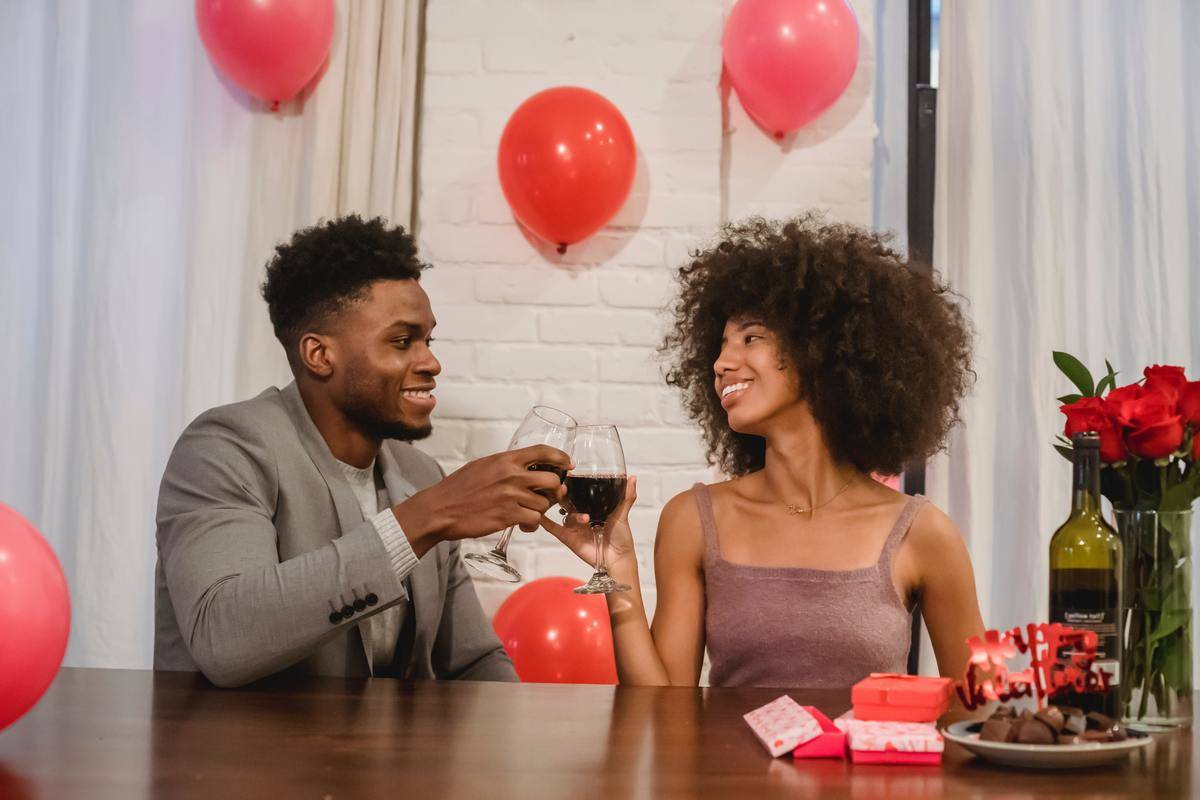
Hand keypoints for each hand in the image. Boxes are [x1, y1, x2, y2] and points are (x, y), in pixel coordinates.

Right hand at [392, 445, 571, 548]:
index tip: (569, 464)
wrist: (441, 509)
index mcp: (506, 460)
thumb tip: (524, 468)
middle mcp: (512, 475)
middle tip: (548, 496)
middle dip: (555, 491)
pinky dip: (531, 524)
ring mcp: (511, 496)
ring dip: (540, 510)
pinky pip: (534, 520)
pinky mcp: (508, 516)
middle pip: (552, 481)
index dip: (561, 457)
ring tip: (528, 513)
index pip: (542, 452)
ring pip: (544, 504)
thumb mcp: (483, 466)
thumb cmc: (459, 488)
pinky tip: (523, 525)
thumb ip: (506, 466)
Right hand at [540, 476, 637, 569]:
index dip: (576, 488)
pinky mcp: (569, 538)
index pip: (581, 495)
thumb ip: (626, 497)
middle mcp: (582, 517)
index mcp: (594, 509)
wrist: (617, 559)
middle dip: (567, 497)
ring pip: (566, 515)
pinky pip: (553, 529)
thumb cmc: (621, 538)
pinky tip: (540, 515)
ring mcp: (574, 527)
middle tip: (567, 491)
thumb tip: (633, 477)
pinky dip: (545, 522)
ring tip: (585, 519)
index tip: (572, 478)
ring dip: (572, 515)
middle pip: (570, 503)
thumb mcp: (623, 514)